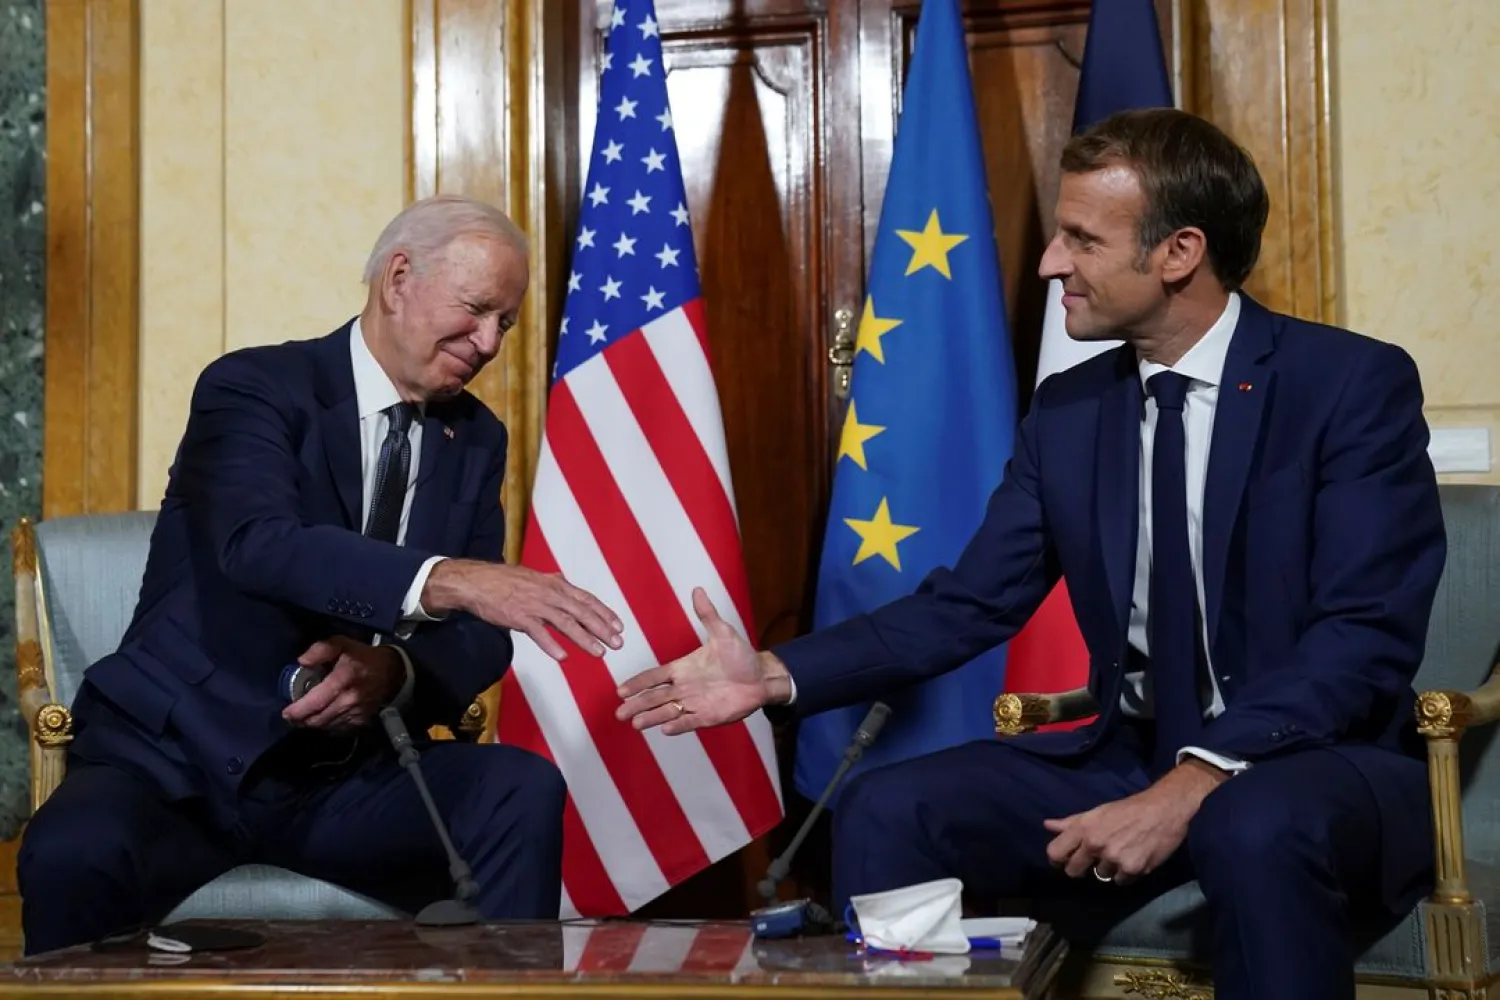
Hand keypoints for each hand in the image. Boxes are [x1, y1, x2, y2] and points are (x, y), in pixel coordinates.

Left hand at [282, 635, 404, 730]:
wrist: (392, 673)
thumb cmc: (362, 657)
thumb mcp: (342, 644)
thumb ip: (321, 649)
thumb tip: (302, 662)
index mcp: (342, 679)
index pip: (314, 703)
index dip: (297, 711)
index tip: (286, 712)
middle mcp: (348, 700)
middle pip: (317, 719)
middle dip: (301, 720)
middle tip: (292, 716)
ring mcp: (355, 713)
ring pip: (325, 726)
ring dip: (313, 723)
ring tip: (306, 717)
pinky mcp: (360, 722)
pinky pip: (337, 729)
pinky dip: (327, 725)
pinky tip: (324, 718)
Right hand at [423, 559, 622, 660]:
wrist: (476, 581)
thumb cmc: (503, 581)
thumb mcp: (533, 576)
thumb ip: (550, 582)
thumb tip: (563, 580)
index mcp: (554, 584)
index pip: (586, 599)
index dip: (604, 613)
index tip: (619, 626)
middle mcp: (549, 593)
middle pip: (582, 612)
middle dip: (602, 629)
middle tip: (617, 643)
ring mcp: (534, 605)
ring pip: (566, 623)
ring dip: (584, 639)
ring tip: (599, 653)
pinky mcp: (519, 617)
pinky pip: (538, 633)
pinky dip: (551, 645)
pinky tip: (563, 657)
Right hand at [615, 587, 791, 735]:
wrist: (762, 677)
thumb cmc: (741, 656)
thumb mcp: (723, 633)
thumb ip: (707, 615)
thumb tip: (698, 590)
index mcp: (683, 668)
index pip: (654, 677)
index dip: (638, 683)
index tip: (621, 690)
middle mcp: (685, 687)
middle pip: (655, 698)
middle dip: (637, 705)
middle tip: (619, 713)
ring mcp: (696, 703)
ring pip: (668, 711)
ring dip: (652, 717)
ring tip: (635, 724)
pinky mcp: (709, 716)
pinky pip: (690, 721)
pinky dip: (678, 725)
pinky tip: (665, 729)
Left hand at [1043, 760, 1226, 882]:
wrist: (1164, 809)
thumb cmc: (1128, 809)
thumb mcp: (1097, 812)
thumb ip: (1072, 822)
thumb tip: (1048, 826)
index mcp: (1084, 828)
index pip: (1055, 853)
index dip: (1058, 859)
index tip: (1065, 860)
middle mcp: (1095, 844)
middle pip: (1073, 871)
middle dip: (1081, 868)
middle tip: (1093, 859)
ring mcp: (1114, 859)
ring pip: (1100, 876)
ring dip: (1108, 868)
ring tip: (1120, 852)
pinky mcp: (1133, 869)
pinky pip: (1120, 881)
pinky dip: (1125, 874)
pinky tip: (1133, 858)